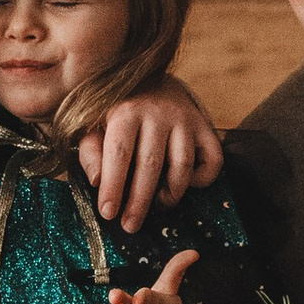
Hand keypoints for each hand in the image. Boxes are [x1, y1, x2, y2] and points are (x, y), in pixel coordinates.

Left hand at [76, 76, 222, 230]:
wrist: (151, 77)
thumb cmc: (118, 109)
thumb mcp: (94, 124)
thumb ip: (91, 151)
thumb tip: (96, 181)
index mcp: (127, 111)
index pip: (119, 154)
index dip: (114, 186)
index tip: (108, 213)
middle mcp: (159, 113)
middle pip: (151, 165)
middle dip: (139, 201)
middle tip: (130, 226)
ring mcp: (186, 119)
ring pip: (182, 166)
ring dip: (170, 194)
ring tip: (157, 205)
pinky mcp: (205, 126)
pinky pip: (213, 160)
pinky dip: (201, 180)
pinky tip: (184, 184)